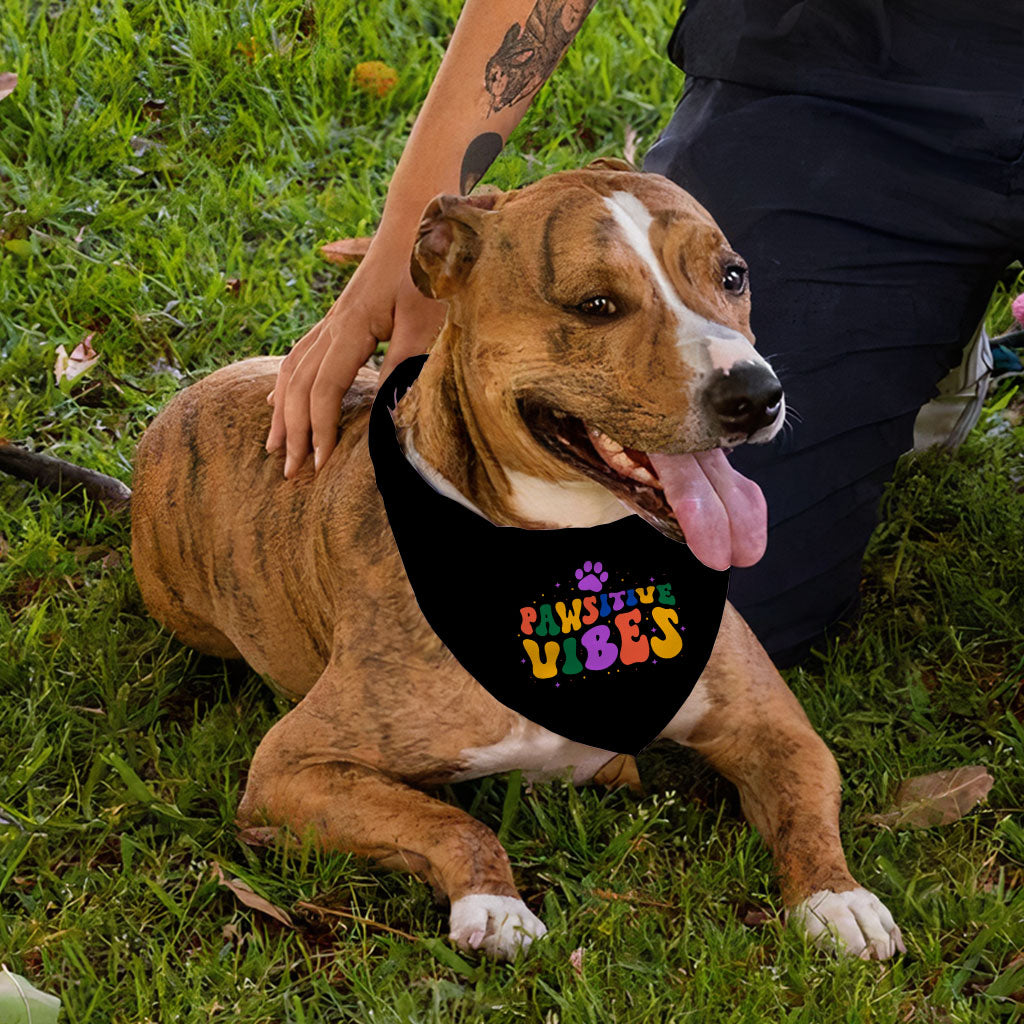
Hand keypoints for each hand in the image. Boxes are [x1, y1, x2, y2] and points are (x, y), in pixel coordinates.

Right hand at [266, 246, 446, 476]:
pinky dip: (286, 383)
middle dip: (293, 431)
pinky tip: (278, 398)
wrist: (420, 221)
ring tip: (275, 445)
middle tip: (290, 471)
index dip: (320, 429)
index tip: (321, 465)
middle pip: (299, 385)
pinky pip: (300, 355)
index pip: (324, 389)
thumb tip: (386, 414)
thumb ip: (405, 366)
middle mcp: (333, 325)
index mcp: (350, 327)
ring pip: (292, 370)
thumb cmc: (429, 270)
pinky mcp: (340, 317)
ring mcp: (332, 320)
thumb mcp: (426, 321)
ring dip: (283, 411)